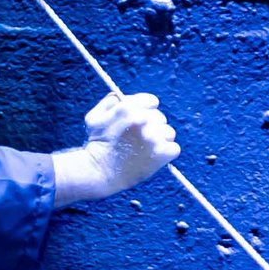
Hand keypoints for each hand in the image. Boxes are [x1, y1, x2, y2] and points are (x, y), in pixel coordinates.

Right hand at [53, 91, 178, 206]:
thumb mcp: (94, 117)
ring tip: (145, 149)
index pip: (151, 101)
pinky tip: (152, 158)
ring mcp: (154, 137)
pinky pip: (174, 148)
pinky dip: (166, 154)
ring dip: (160, 140)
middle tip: (138, 139)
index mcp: (128, 107)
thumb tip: (121, 96)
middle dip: (151, 126)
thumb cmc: (97, 144)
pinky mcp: (162, 153)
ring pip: (168, 132)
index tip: (140, 120)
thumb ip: (109, 102)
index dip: (146, 110)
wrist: (100, 172)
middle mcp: (143, 120)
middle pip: (160, 118)